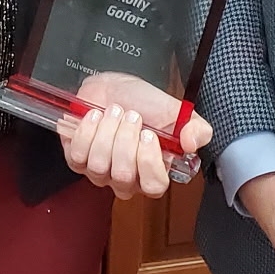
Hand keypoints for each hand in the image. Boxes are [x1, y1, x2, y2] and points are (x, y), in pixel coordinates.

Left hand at [58, 81, 211, 199]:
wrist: (114, 87)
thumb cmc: (144, 103)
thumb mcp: (177, 112)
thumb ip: (196, 129)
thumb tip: (190, 144)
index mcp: (153, 172)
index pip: (153, 187)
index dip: (148, 162)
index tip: (148, 134)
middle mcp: (126, 179)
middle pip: (123, 176)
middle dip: (125, 138)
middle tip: (131, 115)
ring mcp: (100, 172)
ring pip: (99, 165)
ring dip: (106, 131)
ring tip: (114, 112)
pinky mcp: (77, 161)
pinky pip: (78, 156)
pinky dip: (86, 132)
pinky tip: (94, 116)